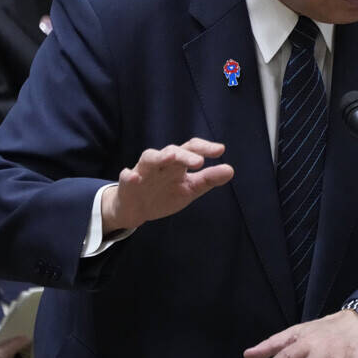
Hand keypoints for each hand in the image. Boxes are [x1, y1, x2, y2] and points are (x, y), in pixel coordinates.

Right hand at [100, 138, 233, 233]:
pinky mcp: (128, 183)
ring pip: (150, 158)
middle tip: (200, 162)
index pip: (191, 148)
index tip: (220, 150)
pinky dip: (130, 175)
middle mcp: (161, 162)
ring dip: (160, 157)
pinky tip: (135, 177)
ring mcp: (143, 171)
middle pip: (173, 151)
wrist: (137, 209)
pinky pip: (127, 176)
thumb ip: (208, 179)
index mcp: (177, 162)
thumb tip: (230, 170)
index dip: (205, 147)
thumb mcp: (190, 188)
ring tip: (171, 158)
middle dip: (186, 155)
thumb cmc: (165, 194)